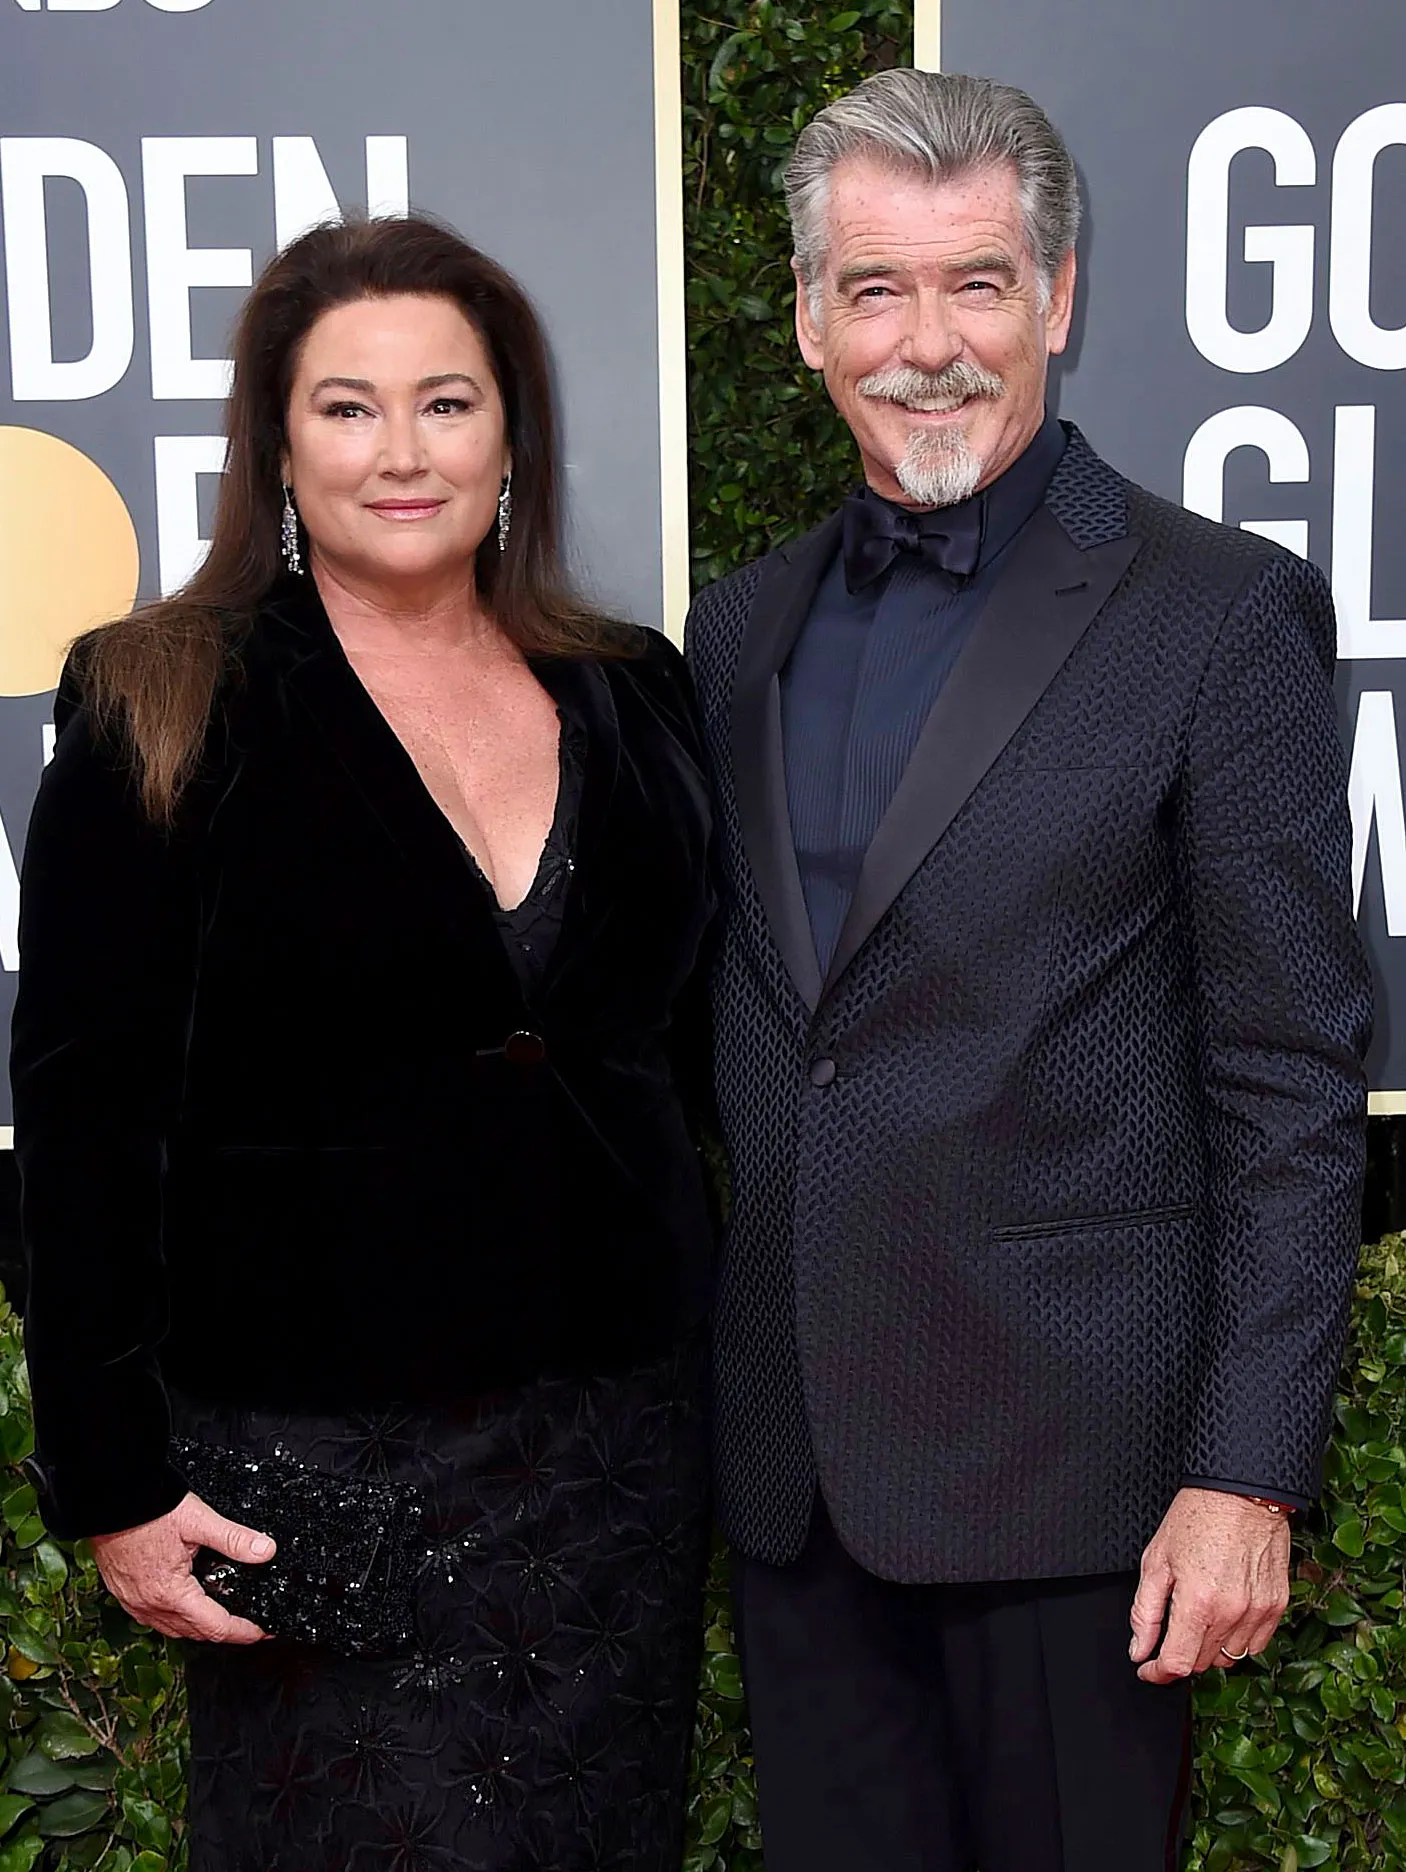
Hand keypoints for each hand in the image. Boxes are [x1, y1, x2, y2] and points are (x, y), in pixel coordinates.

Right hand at [90, 1492, 275, 1643]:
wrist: (111, 1502)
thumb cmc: (148, 1510)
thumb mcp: (199, 1521)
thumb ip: (234, 1538)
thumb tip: (265, 1550)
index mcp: (171, 1594)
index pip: (215, 1627)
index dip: (243, 1632)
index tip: (262, 1632)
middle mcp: (149, 1605)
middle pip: (195, 1633)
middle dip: (224, 1632)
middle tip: (248, 1626)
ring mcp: (134, 1602)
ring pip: (173, 1628)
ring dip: (199, 1627)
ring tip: (222, 1616)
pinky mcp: (124, 1593)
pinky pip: (154, 1617)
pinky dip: (176, 1617)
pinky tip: (185, 1602)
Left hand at [1129, 1487, 1290, 1684]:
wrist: (1241, 1493)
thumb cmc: (1196, 1518)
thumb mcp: (1156, 1560)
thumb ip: (1145, 1612)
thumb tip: (1139, 1649)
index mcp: (1197, 1603)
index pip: (1178, 1663)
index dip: (1158, 1673)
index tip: (1148, 1669)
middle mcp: (1231, 1613)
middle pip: (1202, 1662)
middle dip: (1181, 1654)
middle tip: (1171, 1630)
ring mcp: (1258, 1612)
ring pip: (1229, 1657)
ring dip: (1209, 1648)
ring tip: (1198, 1617)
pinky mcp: (1276, 1606)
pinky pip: (1255, 1644)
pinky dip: (1236, 1640)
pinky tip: (1224, 1616)